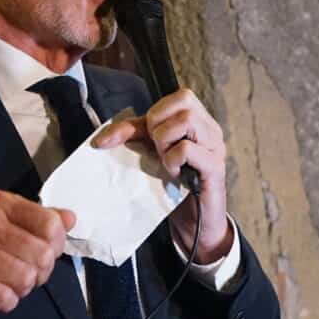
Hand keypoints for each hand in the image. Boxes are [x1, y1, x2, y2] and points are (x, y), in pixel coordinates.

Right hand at [0, 190, 75, 318]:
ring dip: (23, 288)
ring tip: (10, 282)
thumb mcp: (6, 221)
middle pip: (42, 255)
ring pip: (26, 278)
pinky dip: (6, 301)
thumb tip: (70, 218)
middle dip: (41, 271)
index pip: (50, 225)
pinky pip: (4, 298)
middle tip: (28, 272)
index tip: (46, 250)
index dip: (57, 245)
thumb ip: (41, 219)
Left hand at [93, 88, 232, 262]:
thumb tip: (103, 138)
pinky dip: (173, 159)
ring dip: (165, 141)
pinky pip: (187, 148)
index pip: (178, 96)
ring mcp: (216, 147)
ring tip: (167, 161)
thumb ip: (132, 136)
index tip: (148, 136)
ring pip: (186, 120)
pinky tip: (174, 174)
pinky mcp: (215, 167)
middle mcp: (211, 130)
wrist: (192, 223)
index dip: (155, 112)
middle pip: (184, 101)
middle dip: (160, 124)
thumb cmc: (174, 185)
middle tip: (158, 149)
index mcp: (200, 121)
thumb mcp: (151, 153)